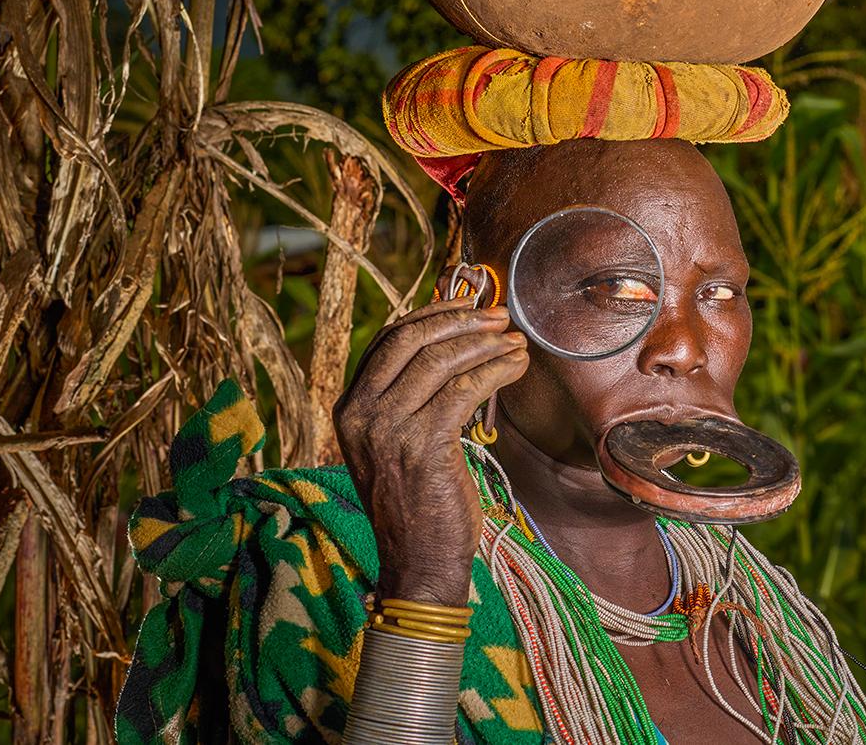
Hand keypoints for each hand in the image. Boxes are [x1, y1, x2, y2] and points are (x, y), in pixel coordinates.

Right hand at [334, 298, 527, 605]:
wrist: (418, 561)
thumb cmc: (418, 500)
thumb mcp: (398, 442)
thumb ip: (411, 397)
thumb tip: (455, 344)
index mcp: (349, 408)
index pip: (388, 340)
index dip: (431, 314)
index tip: (468, 304)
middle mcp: (359, 414)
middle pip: (412, 340)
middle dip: (461, 320)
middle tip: (500, 317)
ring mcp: (386, 429)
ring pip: (440, 360)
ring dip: (486, 344)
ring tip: (516, 343)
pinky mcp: (421, 445)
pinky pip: (464, 389)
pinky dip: (496, 371)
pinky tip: (516, 368)